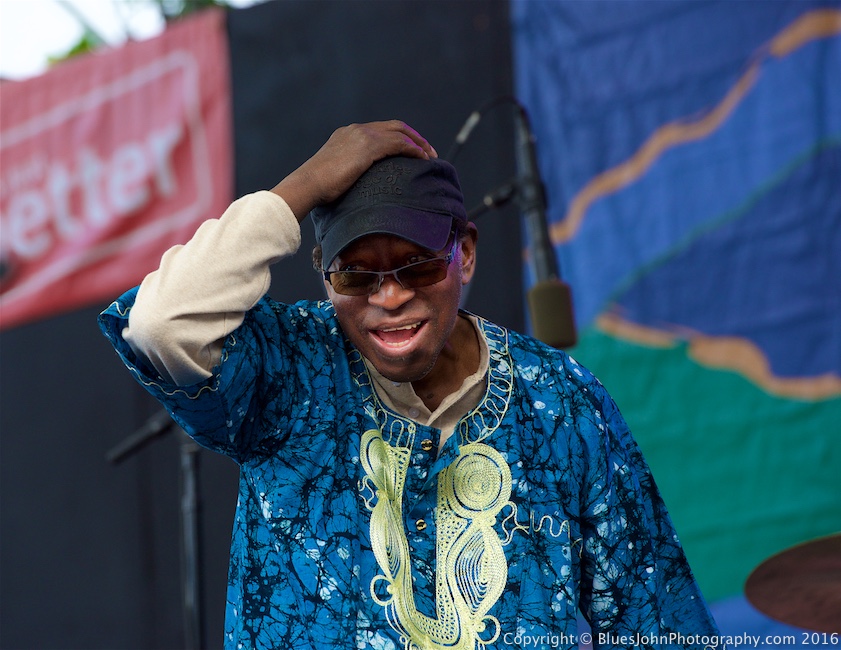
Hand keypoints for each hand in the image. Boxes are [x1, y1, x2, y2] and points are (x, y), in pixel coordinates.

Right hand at [271, 120, 437, 221]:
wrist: (308, 184)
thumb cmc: (316, 188)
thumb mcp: (334, 175)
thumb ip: (347, 173)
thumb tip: (354, 189)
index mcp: (347, 134)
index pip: (380, 130)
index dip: (399, 137)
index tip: (411, 150)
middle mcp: (356, 129)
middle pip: (395, 126)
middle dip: (414, 137)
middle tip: (428, 152)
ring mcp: (362, 135)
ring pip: (400, 132)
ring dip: (419, 144)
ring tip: (431, 157)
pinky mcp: (368, 146)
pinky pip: (400, 144)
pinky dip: (414, 150)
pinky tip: (423, 160)